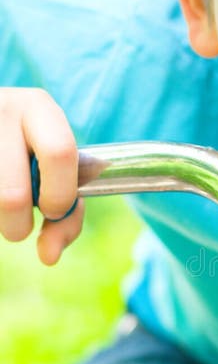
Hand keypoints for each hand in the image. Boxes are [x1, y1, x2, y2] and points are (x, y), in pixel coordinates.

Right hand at [0, 87, 82, 264]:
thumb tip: (49, 256)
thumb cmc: (29, 156)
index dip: (60, 194)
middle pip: (12, 194)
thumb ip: (66, 215)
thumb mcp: (55, 173)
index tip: (53, 209)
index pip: (60, 153)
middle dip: (18, 225)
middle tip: (19, 223)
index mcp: (38, 107)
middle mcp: (1, 108)